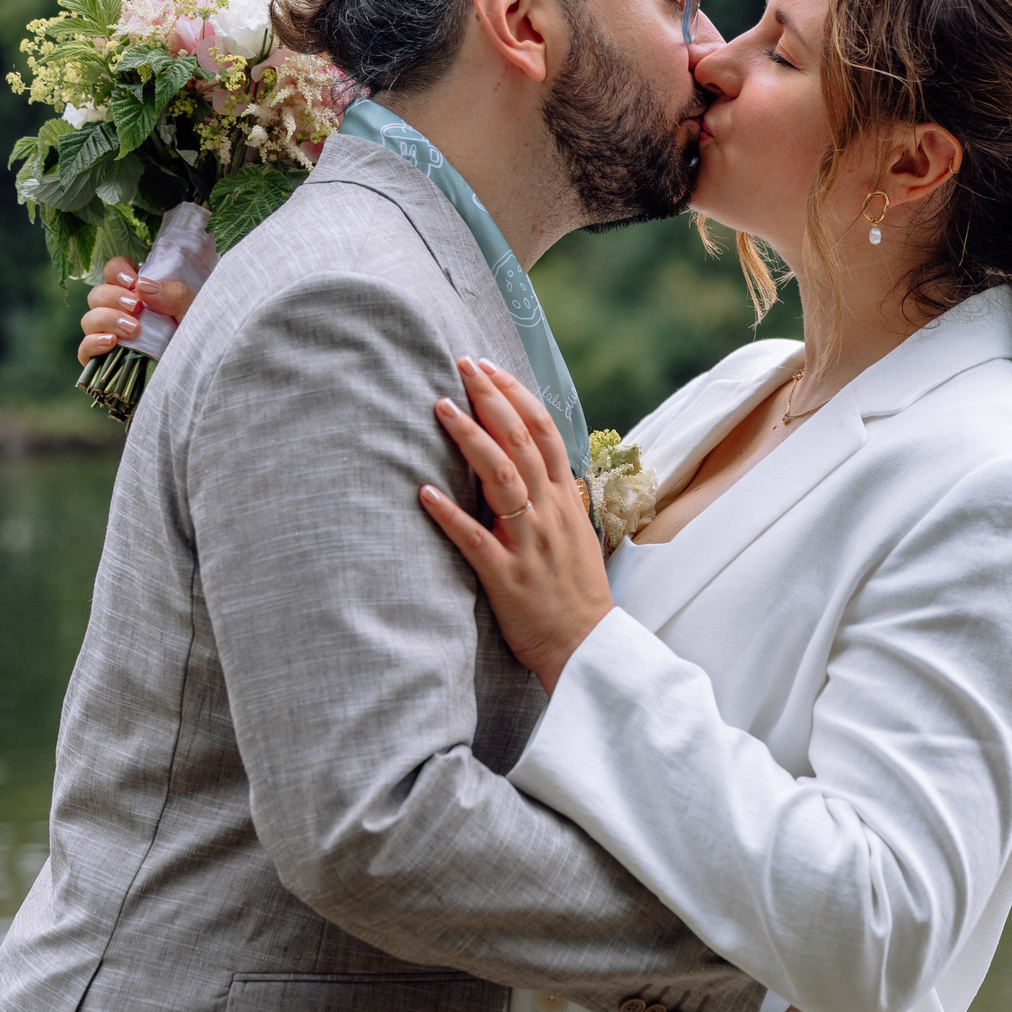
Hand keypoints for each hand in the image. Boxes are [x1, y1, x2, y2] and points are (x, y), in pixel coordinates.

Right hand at [77, 255, 197, 364]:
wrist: (202, 380)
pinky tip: (111, 343)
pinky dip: (92, 343)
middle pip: (97, 294)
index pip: (115, 272)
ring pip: (89, 320)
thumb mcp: (195, 314)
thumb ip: (175, 295)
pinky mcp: (105, 366)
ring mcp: (112, 340)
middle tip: (136, 307)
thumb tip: (142, 285)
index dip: (117, 270)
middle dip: (113, 296)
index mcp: (141, 296)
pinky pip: (84, 351)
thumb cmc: (201, 343)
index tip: (133, 281)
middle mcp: (122, 315)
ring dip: (107, 319)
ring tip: (134, 329)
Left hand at [418, 358, 613, 693]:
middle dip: (490, 398)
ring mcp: (529, 543)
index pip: (543, 432)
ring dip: (469, 439)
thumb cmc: (575, 592)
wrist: (587, 646)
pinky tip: (424, 492)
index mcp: (565, 500)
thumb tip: (521, 464)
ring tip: (440, 408)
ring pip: (500, 478)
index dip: (515, 395)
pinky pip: (475, 539)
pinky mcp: (507, 577)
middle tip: (461, 365)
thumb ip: (549, 498)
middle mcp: (550, 513)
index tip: (488, 367)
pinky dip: (450, 514)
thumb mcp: (572, 534)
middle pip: (520, 441)